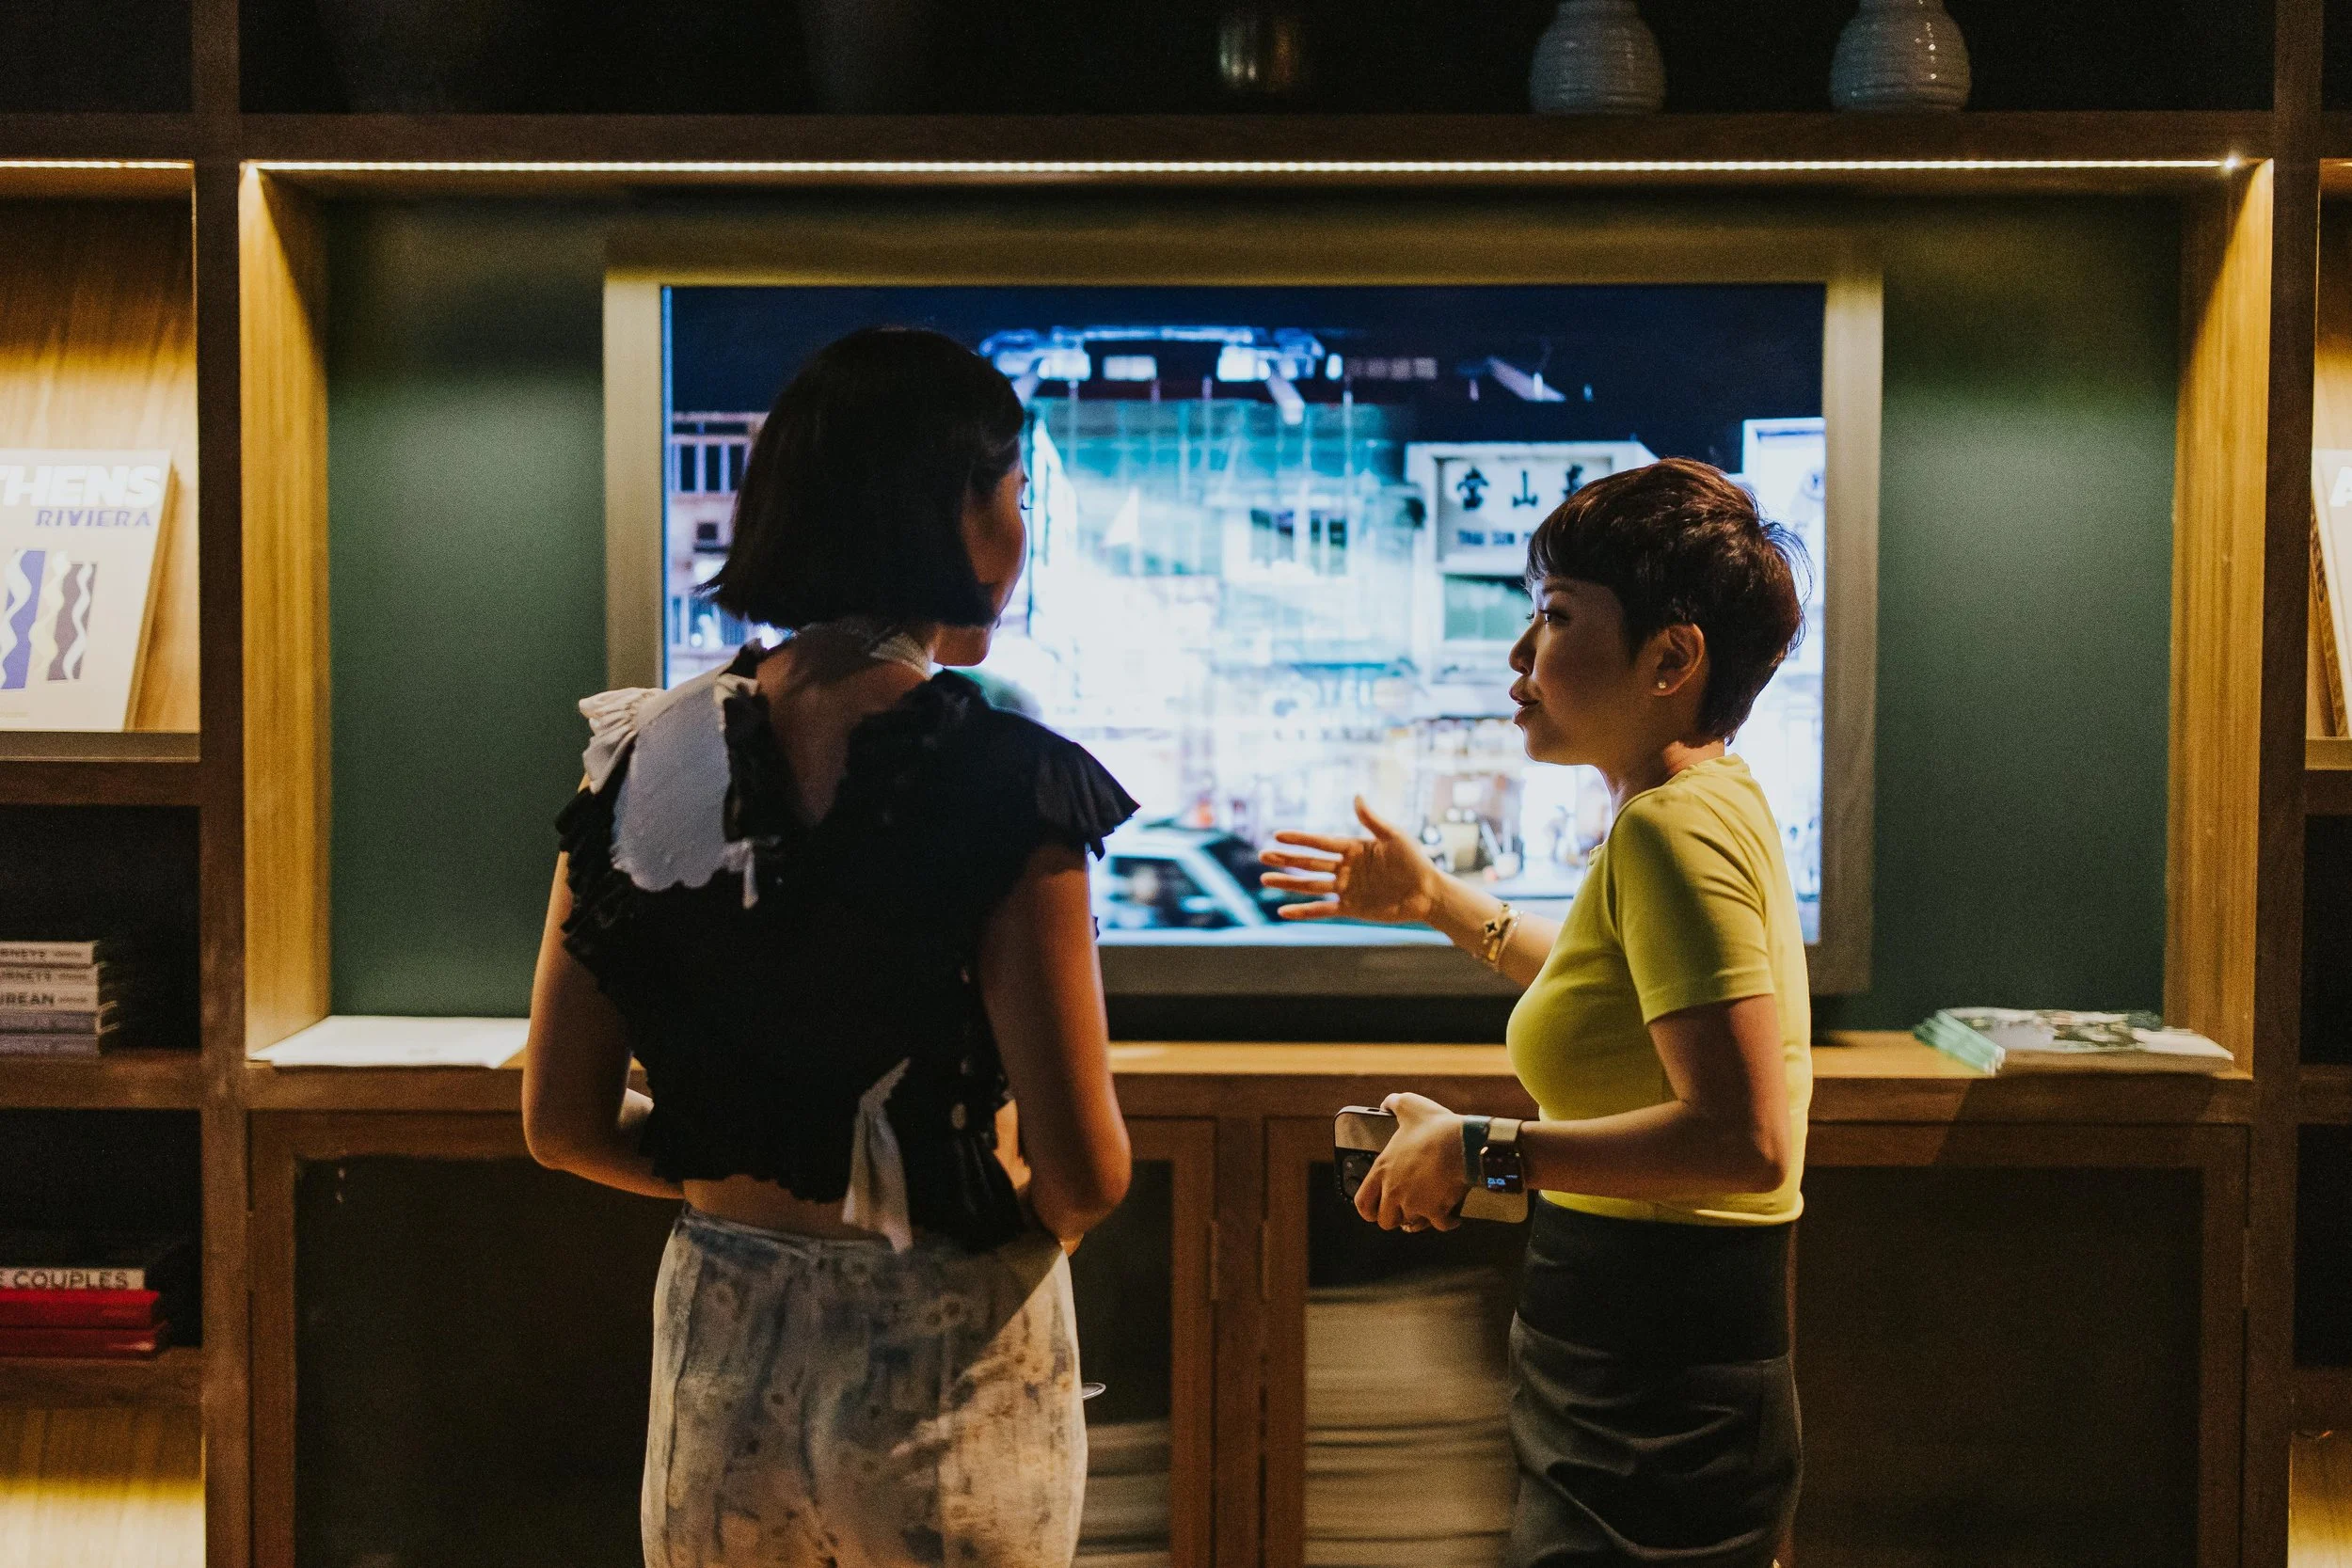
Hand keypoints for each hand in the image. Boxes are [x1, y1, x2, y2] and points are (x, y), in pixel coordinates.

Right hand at [1260, 797, 1440, 925]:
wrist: (1428, 892)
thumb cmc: (1414, 861)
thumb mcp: (1394, 836)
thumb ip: (1372, 820)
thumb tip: (1356, 796)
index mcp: (1354, 848)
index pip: (1320, 842)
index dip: (1299, 839)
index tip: (1277, 835)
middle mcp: (1346, 868)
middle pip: (1309, 863)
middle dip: (1286, 860)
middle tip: (1262, 856)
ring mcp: (1347, 888)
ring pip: (1310, 885)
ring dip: (1288, 883)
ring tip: (1265, 880)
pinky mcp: (1351, 908)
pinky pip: (1323, 910)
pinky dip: (1303, 911)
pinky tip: (1283, 912)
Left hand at [1355, 1092, 1470, 1232]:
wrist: (1463, 1143)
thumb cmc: (1435, 1126)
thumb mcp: (1409, 1106)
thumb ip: (1394, 1104)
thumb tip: (1387, 1103)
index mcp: (1383, 1169)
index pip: (1362, 1202)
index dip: (1368, 1210)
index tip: (1375, 1210)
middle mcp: (1395, 1190)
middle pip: (1386, 1220)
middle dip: (1396, 1216)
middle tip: (1406, 1208)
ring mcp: (1415, 1203)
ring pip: (1412, 1224)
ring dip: (1419, 1219)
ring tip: (1427, 1210)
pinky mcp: (1437, 1211)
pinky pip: (1440, 1225)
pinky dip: (1448, 1221)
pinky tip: (1452, 1215)